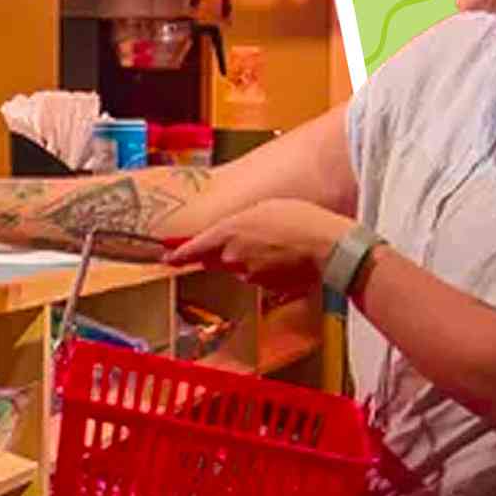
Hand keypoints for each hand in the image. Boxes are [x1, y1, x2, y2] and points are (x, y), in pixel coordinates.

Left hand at [166, 199, 350, 291]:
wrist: (328, 246)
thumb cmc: (300, 220)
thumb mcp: (263, 208)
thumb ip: (238, 222)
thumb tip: (230, 231)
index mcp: (228, 233)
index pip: (194, 249)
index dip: (179, 254)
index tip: (167, 257)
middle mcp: (233, 258)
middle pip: (216, 259)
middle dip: (224, 252)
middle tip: (247, 240)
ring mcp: (250, 275)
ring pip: (240, 269)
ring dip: (250, 259)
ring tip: (277, 243)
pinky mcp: (266, 287)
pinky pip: (259, 278)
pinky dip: (267, 269)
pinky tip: (285, 257)